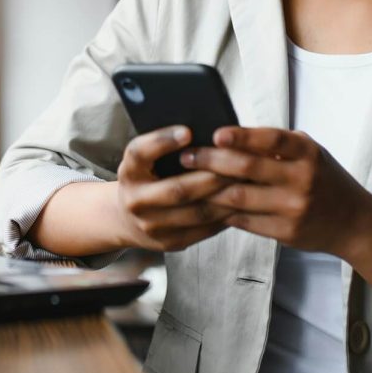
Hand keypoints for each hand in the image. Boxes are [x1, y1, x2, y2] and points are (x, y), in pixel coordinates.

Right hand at [114, 126, 234, 251]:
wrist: (127, 219)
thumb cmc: (145, 177)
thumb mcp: (144, 160)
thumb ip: (163, 147)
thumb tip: (204, 133)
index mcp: (128, 172)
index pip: (140, 153)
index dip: (162, 141)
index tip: (188, 131)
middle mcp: (135, 200)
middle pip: (177, 189)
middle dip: (210, 176)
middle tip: (236, 163)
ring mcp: (151, 225)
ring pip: (196, 212)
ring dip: (224, 197)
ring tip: (244, 182)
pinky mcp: (169, 242)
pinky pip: (202, 228)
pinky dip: (223, 215)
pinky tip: (238, 202)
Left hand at [179, 126, 371, 259]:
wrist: (355, 223)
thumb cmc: (323, 178)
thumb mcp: (309, 153)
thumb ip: (277, 145)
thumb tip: (228, 134)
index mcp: (307, 153)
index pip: (271, 140)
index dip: (242, 136)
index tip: (216, 133)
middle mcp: (302, 179)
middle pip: (248, 168)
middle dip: (212, 161)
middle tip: (186, 156)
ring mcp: (294, 208)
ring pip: (240, 197)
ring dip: (209, 189)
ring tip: (187, 180)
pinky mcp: (286, 232)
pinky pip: (245, 220)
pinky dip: (222, 211)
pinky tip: (204, 203)